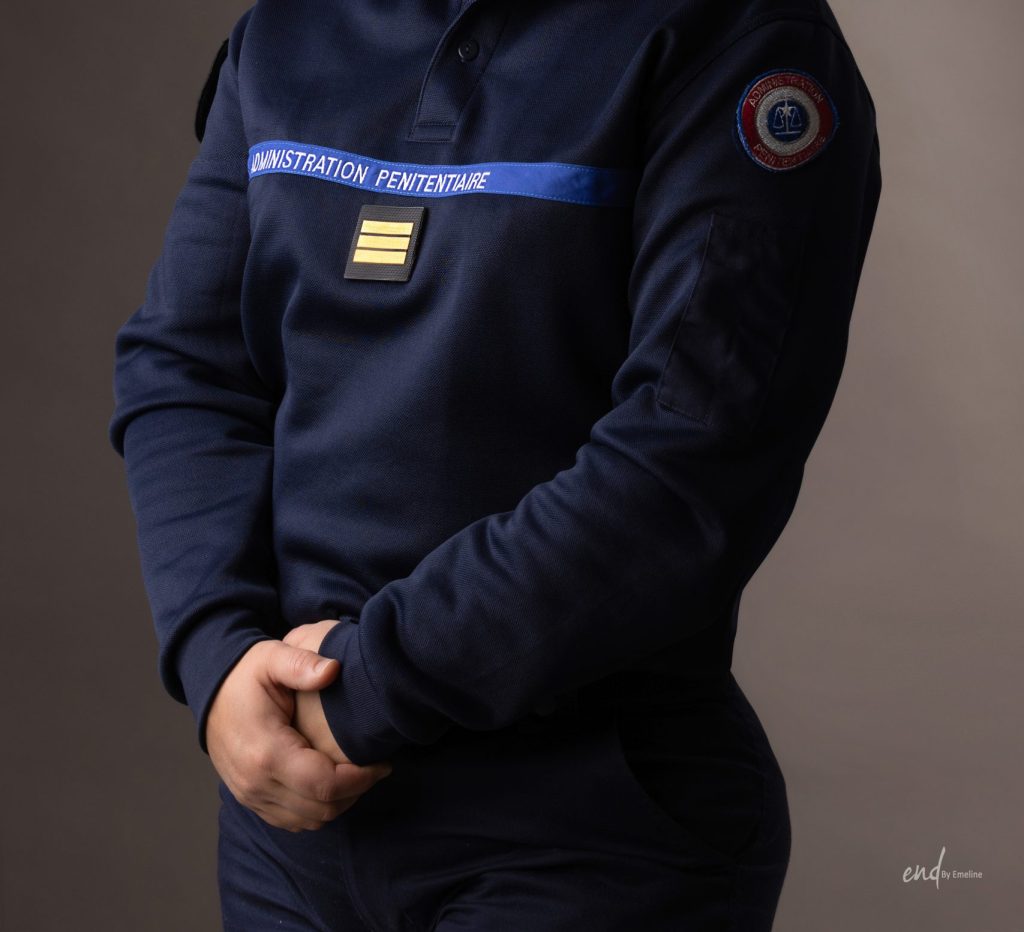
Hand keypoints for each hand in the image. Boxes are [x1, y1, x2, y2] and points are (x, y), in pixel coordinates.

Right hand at [206, 638, 392, 831]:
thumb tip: (333, 669)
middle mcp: (256, 783)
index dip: (361, 779)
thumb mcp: (272, 658)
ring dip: (339, 803)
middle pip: (321, 809)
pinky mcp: (251, 800)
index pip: (325, 785)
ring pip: (309, 821)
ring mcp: (251, 796)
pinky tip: (332, 783)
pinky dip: (317, 809)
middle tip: (375, 768)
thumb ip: (302, 664)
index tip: (383, 763)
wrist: (211, 692)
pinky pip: (292, 821)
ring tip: (358, 774)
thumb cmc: (245, 675)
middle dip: (356, 792)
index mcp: (267, 752)